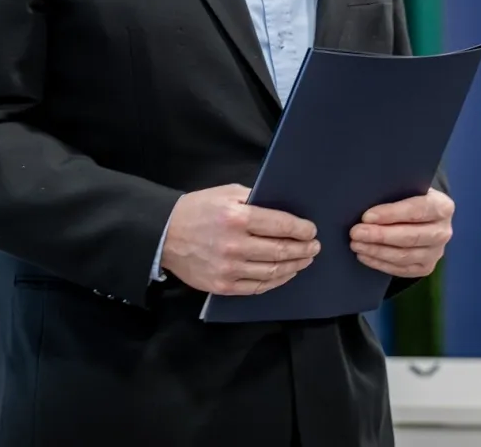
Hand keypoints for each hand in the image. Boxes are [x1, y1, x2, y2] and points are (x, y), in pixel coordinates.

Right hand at [160, 184, 318, 295]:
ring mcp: (228, 268)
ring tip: (305, 260)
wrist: (165, 235)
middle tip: (314, 247)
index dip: (301, 229)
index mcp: (237, 217)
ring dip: (294, 266)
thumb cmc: (198, 209)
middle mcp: (234, 245)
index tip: (311, 230)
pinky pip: (257, 287)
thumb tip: (284, 210)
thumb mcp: (226, 193)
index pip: (280, 224)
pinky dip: (276, 281)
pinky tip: (286, 274)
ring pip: (272, 271)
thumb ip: (255, 199)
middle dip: (303, 249)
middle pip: (280, 250)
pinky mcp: (222, 286)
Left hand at [349, 188, 453, 277]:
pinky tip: (365, 256)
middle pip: (411, 237)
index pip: (417, 210)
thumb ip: (395, 193)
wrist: (425, 218)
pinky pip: (401, 269)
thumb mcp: (409, 189)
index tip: (367, 216)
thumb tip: (367, 201)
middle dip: (380, 236)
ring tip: (356, 244)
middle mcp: (444, 231)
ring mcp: (436, 252)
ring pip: (404, 256)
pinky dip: (380, 263)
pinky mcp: (426, 267)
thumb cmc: (411, 199)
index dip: (391, 214)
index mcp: (443, 206)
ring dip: (377, 251)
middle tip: (356, 233)